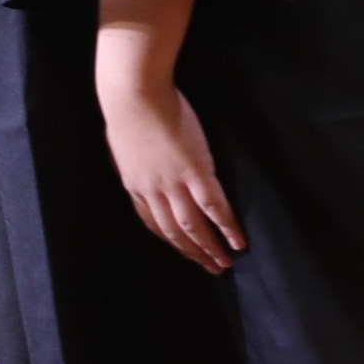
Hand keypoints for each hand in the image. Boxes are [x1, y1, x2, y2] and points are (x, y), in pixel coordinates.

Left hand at [99, 60, 241, 271]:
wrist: (134, 95)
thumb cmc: (128, 111)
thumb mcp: (125, 145)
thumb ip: (135, 162)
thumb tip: (142, 166)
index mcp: (134, 185)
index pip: (152, 222)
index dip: (170, 239)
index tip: (183, 251)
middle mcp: (152, 192)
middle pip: (172, 231)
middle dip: (191, 252)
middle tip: (209, 268)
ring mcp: (174, 184)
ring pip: (192, 227)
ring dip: (208, 249)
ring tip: (223, 264)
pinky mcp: (195, 172)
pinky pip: (213, 207)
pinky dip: (226, 227)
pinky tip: (238, 241)